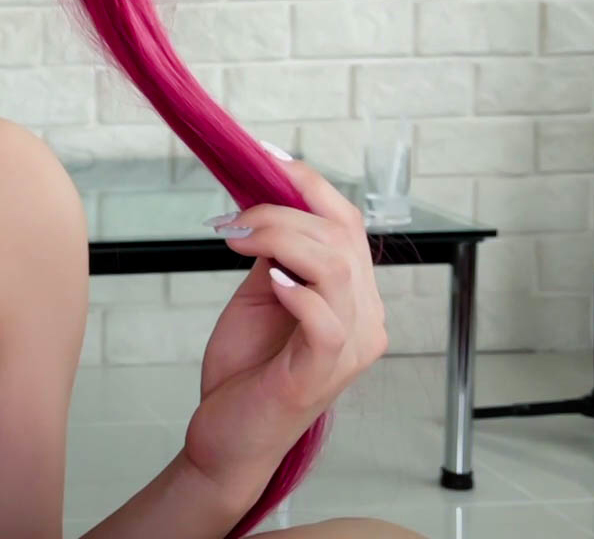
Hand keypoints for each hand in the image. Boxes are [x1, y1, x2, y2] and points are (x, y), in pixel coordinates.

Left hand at [183, 151, 389, 499]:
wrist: (227, 436)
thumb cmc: (246, 369)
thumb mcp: (260, 295)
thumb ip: (275, 253)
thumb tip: (266, 204)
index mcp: (353, 295)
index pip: (348, 224)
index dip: (311, 185)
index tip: (267, 157)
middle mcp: (365, 318)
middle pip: (343, 237)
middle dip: (283, 212)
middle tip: (234, 217)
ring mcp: (352, 347)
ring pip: (337, 268)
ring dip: (282, 239)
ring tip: (238, 238)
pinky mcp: (324, 371)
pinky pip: (326, 320)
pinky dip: (296, 291)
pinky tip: (269, 283)